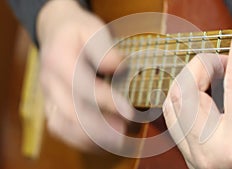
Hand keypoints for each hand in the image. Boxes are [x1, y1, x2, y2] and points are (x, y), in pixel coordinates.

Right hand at [37, 0, 131, 150]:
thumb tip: (119, 67)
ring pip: (62, 125)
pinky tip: (100, 140)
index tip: (129, 111)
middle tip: (125, 132)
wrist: (56, 32)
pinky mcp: (51, 105)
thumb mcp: (92, 29)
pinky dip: (80, 139)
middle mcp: (49, 81)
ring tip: (116, 139)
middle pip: (71, 112)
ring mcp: (48, 95)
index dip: (106, 101)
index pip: (82, 86)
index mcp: (59, 59)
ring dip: (90, 137)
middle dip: (100, 127)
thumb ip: (105, 49)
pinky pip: (60, 129)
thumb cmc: (77, 31)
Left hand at [163, 14, 231, 167]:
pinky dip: (182, 95)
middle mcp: (212, 150)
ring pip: (172, 101)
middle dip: (205, 62)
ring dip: (190, 77)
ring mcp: (195, 155)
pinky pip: (172, 116)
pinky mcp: (188, 155)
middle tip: (227, 61)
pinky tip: (201, 92)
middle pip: (187, 88)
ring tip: (214, 74)